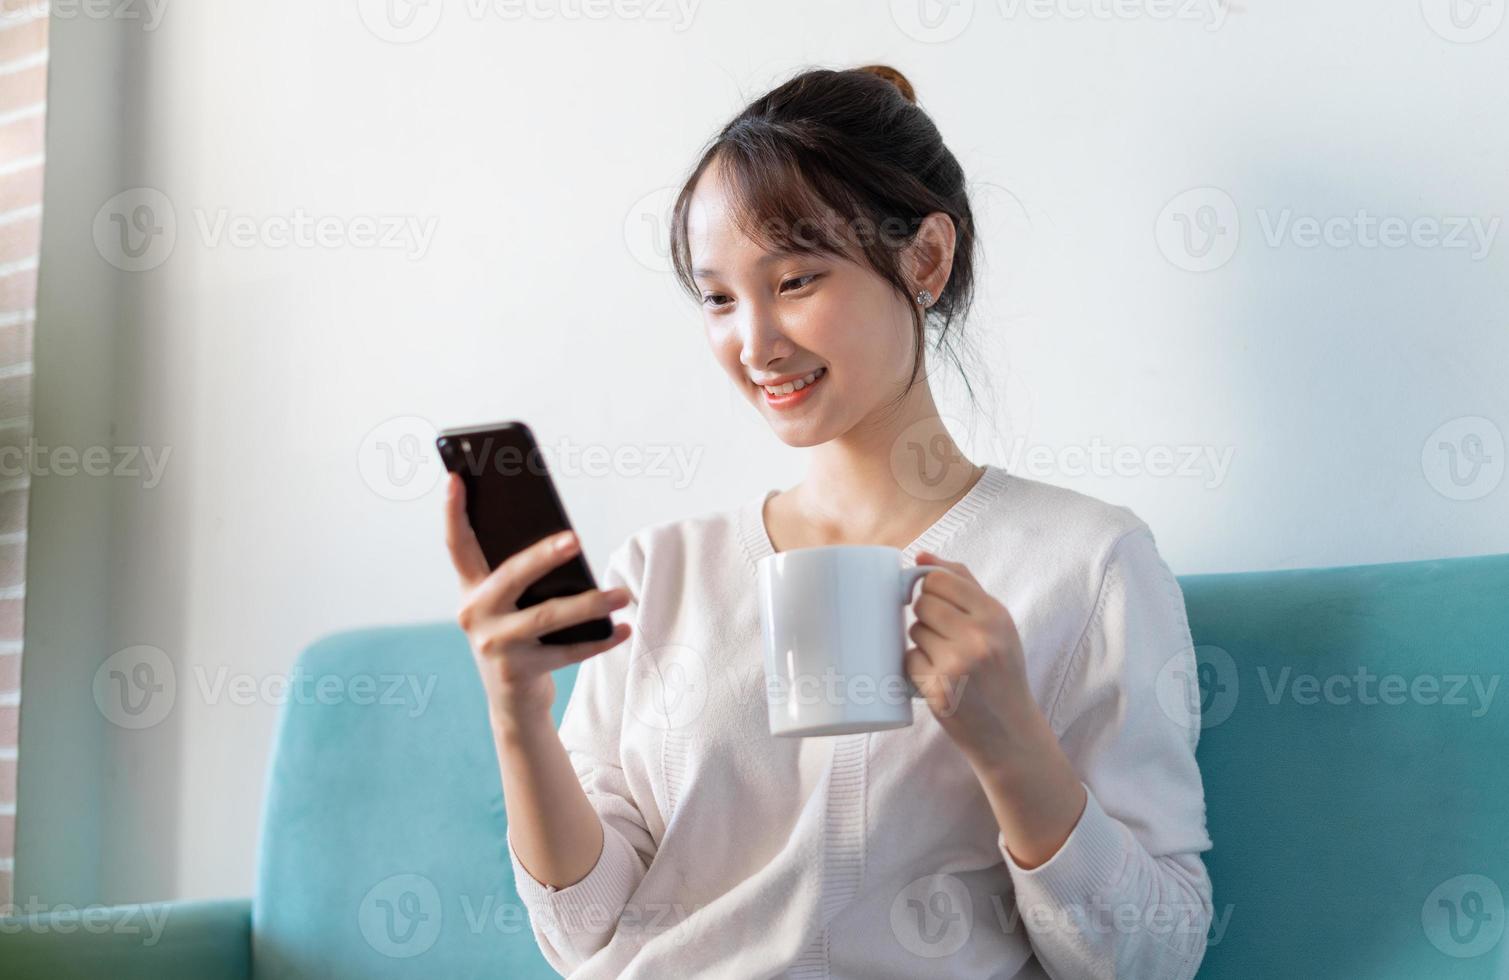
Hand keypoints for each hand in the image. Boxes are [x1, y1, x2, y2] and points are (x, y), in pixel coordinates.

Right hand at [444, 472, 631, 724]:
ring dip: (591, 603)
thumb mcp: (512, 607)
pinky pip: (567, 652)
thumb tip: (568, 544)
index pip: (457, 545)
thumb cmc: (520, 639)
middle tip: (576, 539)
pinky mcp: (517, 672)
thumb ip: (525, 579)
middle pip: (511, 575)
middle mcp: (474, 615)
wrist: (513, 703)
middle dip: (544, 555)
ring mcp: (494, 646)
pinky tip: (623, 629)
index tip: (456, 478)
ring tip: (622, 594)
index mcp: (470, 591)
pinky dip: (600, 640)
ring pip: (548, 616)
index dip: (453, 512)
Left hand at [903, 550, 1037, 771]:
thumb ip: (963, 585)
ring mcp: (958, 664)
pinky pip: (909, 660)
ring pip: (914, 631)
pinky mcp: (939, 690)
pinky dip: (917, 669)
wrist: (1010, 732)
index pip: (938, 579)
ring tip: (947, 661)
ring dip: (923, 644)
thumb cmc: (1001, 672)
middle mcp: (979, 636)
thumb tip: (920, 556)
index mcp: (995, 615)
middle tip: (946, 639)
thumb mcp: (997, 624)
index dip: (930, 590)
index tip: (938, 605)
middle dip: (927, 618)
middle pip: (922, 603)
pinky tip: (939, 679)